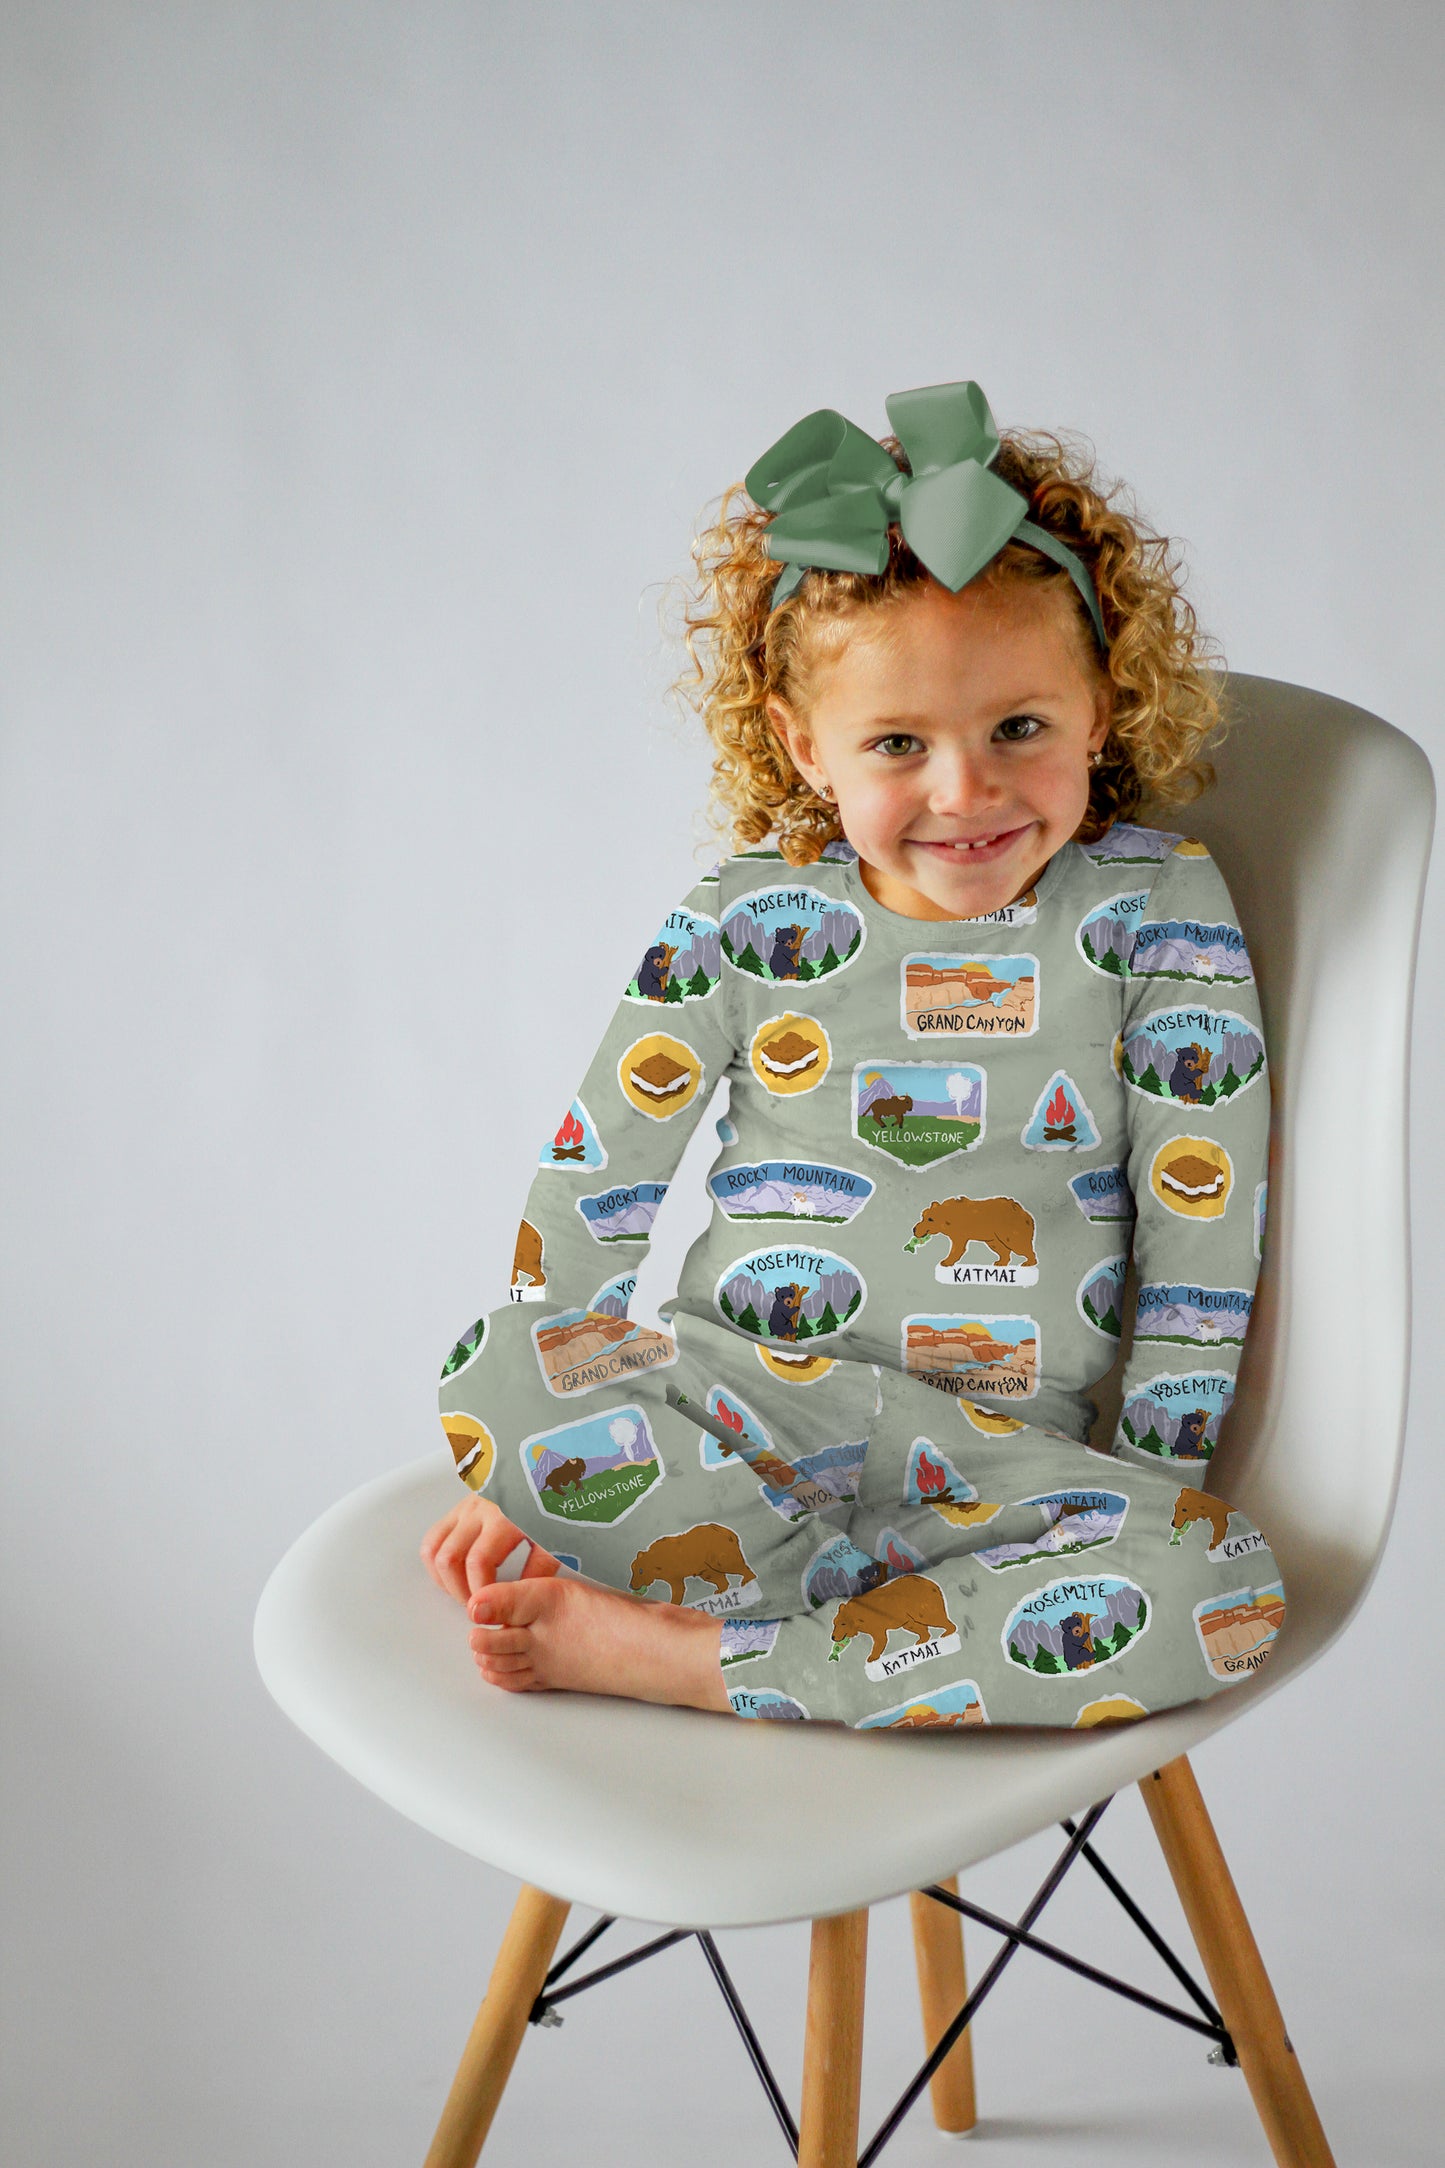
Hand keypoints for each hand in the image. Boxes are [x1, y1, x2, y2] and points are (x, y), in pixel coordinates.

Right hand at [419, 1493, 560, 1606]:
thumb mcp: (557, 1535)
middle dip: (459, 1591)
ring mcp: (465, 1507)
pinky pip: (434, 1538)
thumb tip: (521, 1600)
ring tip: (466, 1593)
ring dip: (443, 1579)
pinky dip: (437, 1562)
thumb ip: (540, 1569)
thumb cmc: (555, 1503)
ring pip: (433, 1549)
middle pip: (449, 1558)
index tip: (492, 1609)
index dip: (480, 1591)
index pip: (478, 1562)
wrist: (548, 1471)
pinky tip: (456, 1576)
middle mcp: (479, 1510)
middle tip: (478, 1606)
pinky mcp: (459, 1508)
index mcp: (505, 1516)